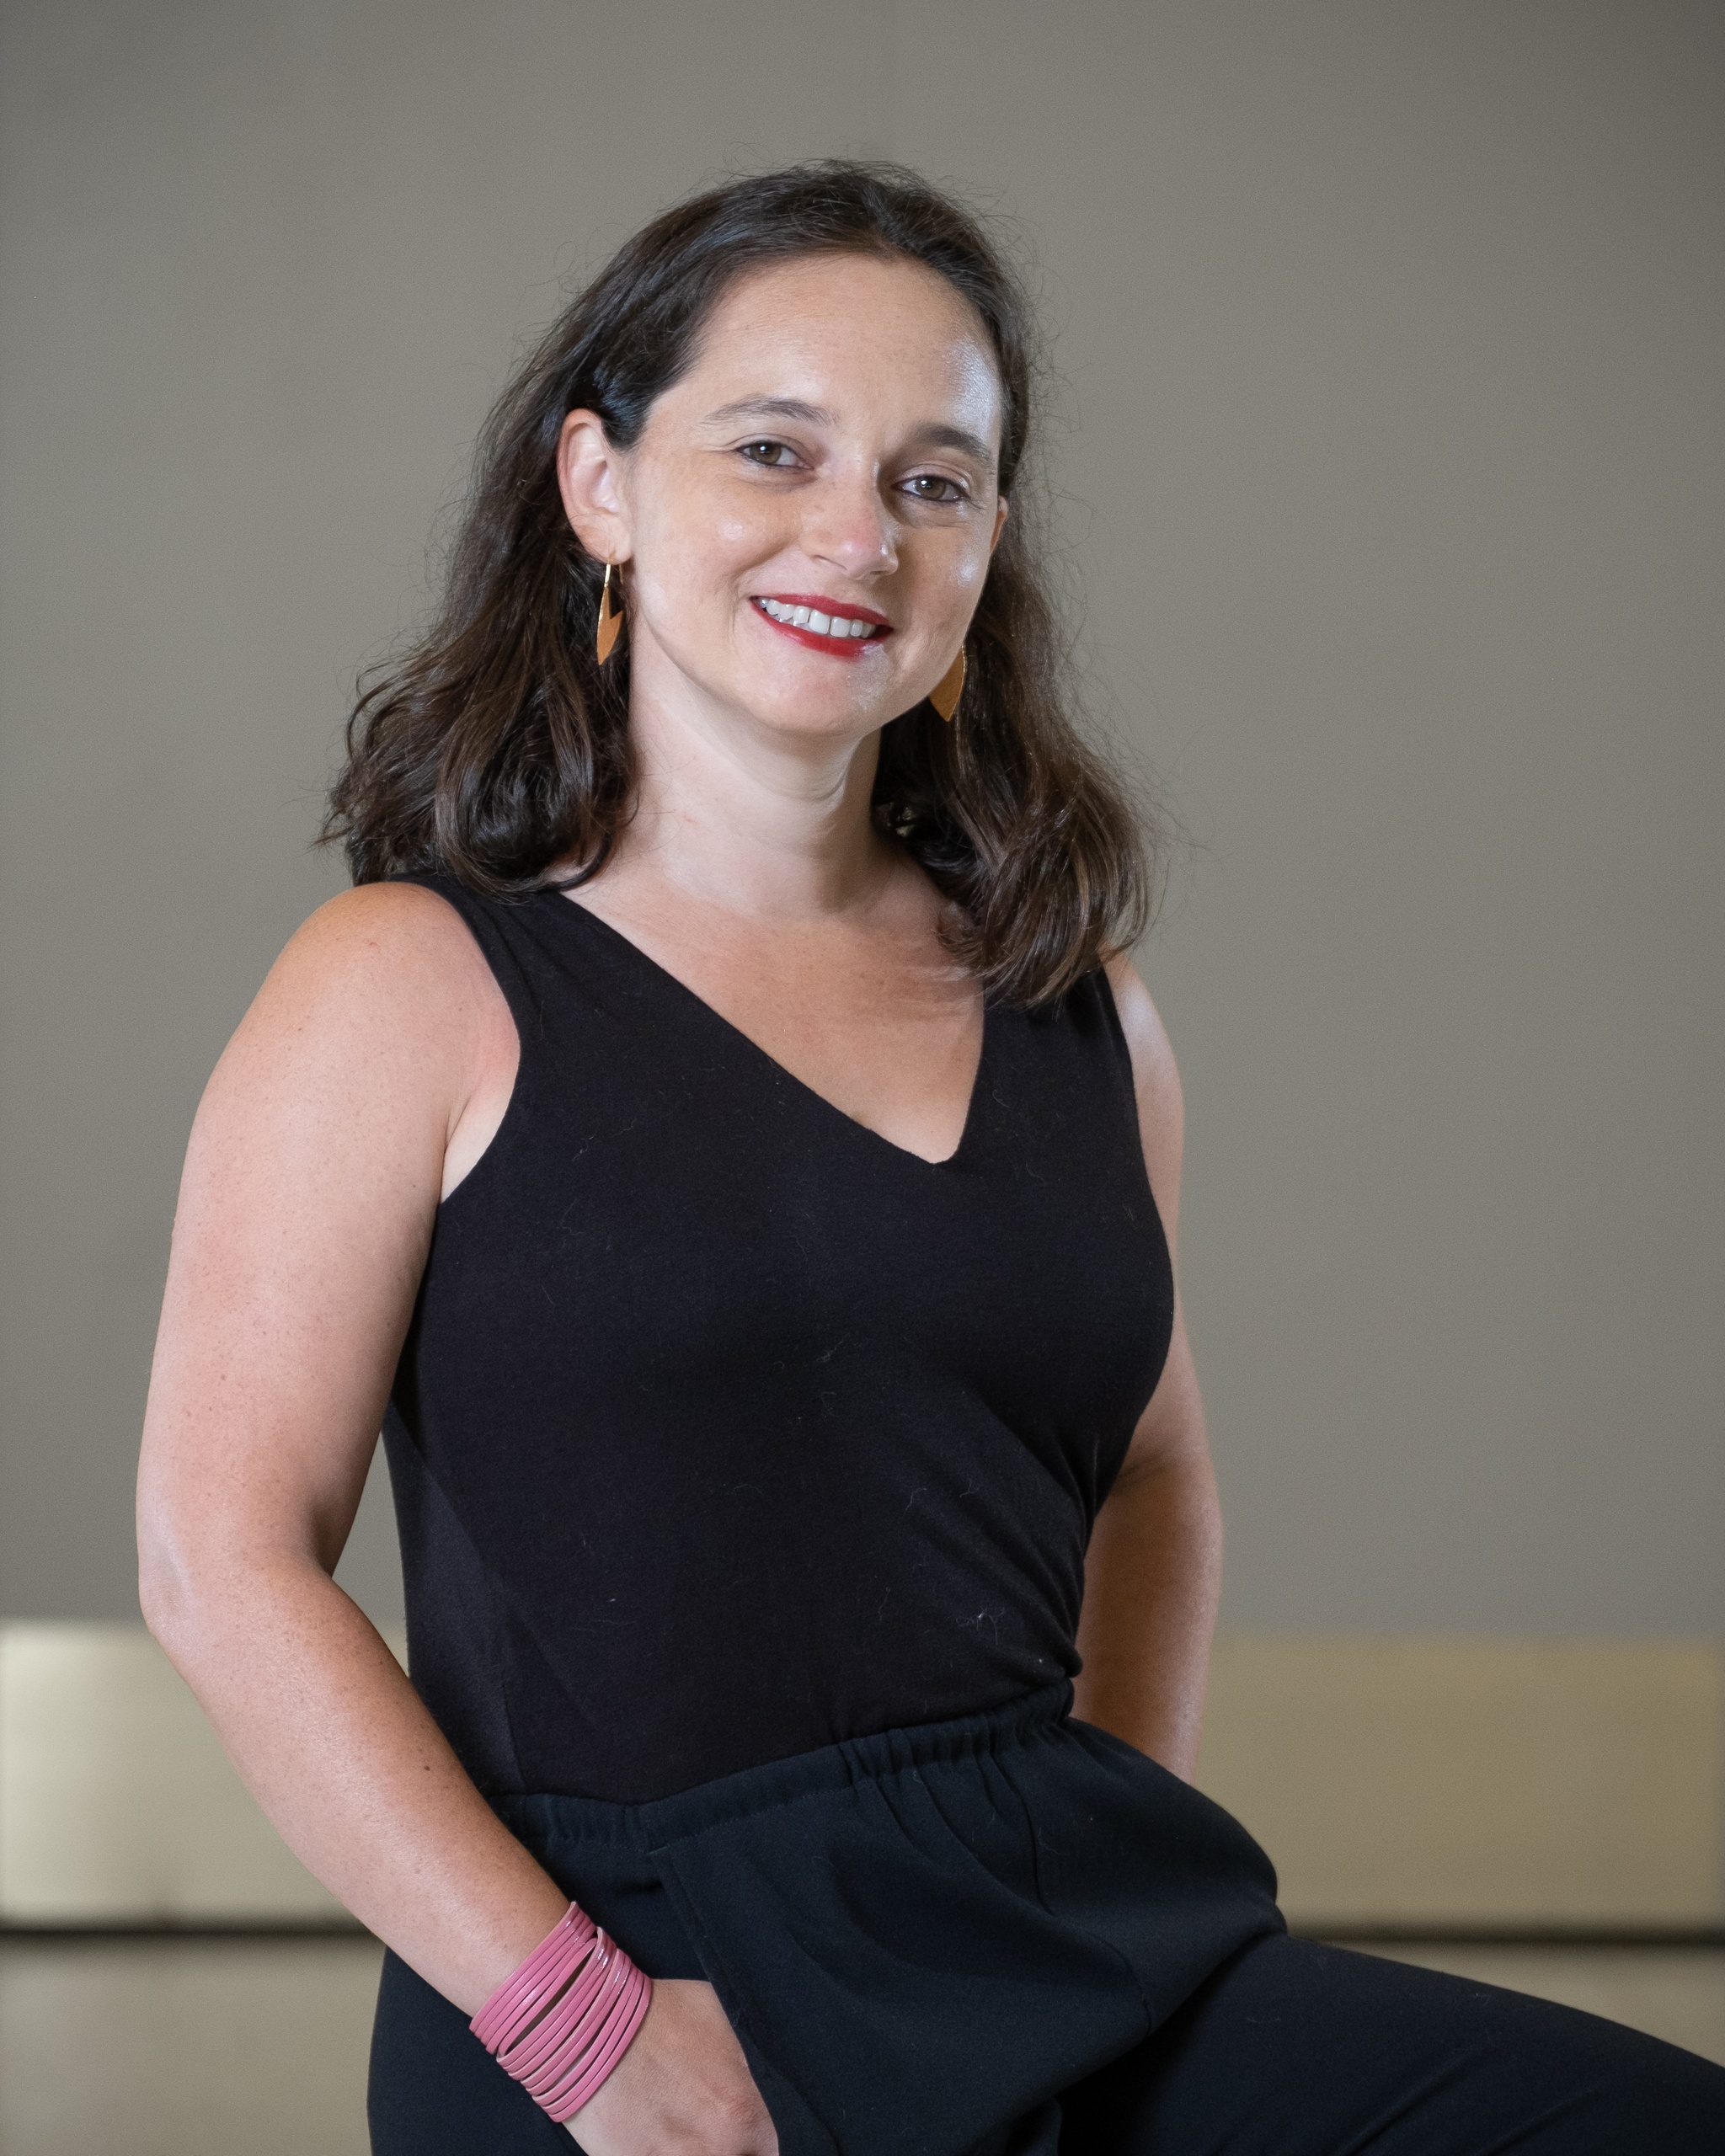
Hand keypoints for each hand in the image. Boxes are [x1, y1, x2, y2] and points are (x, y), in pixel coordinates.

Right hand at [566, 1978, 778, 2154]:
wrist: (585, 2030)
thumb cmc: (653, 2015)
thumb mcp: (719, 2018)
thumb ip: (740, 2064)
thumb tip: (747, 2080)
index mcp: (741, 2114)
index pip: (766, 2149)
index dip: (751, 2140)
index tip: (738, 2131)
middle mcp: (712, 2150)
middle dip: (725, 2149)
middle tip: (707, 2129)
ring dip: (693, 2152)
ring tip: (679, 2134)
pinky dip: (660, 2155)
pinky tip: (654, 2140)